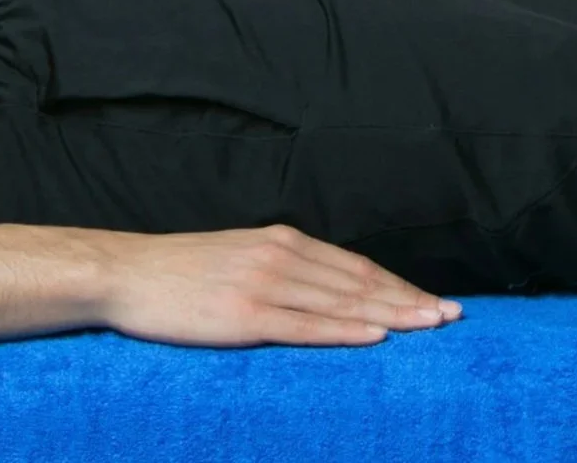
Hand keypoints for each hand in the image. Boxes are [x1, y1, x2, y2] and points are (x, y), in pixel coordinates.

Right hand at [93, 225, 462, 347]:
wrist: (125, 273)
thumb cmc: (183, 272)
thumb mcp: (244, 255)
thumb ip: (285, 266)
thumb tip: (328, 287)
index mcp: (285, 241)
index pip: (358, 266)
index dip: (399, 284)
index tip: (434, 299)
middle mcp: (283, 256)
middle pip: (360, 282)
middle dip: (409, 299)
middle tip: (451, 315)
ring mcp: (265, 285)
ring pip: (343, 302)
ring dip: (392, 314)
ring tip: (430, 325)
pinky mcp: (244, 315)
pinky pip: (305, 325)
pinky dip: (345, 331)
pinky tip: (376, 336)